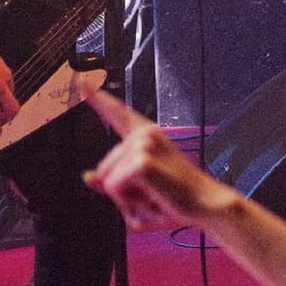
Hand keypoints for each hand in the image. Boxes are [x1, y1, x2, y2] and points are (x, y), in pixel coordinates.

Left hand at [86, 89, 241, 229]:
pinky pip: (113, 186)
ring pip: (107, 179)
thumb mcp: (141, 189)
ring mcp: (144, 144)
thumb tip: (88, 176)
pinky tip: (151, 198)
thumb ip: (112, 182)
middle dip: (120, 191)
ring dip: (125, 197)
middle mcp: (145, 134)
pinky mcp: (142, 160)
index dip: (97, 98)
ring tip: (154, 196)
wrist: (204, 204)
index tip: (80, 81)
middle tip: (153, 194)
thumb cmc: (177, 198)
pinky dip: (128, 201)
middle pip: (104, 168)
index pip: (118, 113)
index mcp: (147, 135)